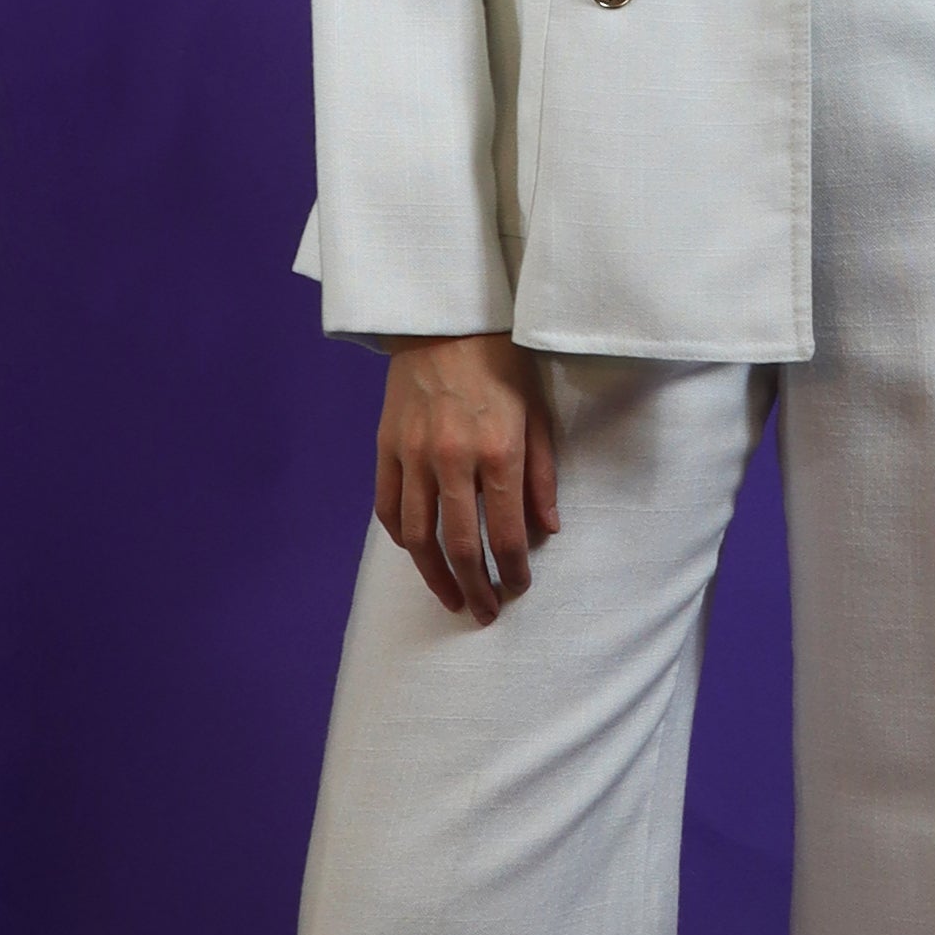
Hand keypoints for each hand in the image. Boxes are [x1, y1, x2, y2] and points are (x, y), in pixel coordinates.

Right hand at [376, 333, 558, 622]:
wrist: (445, 322)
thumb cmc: (501, 366)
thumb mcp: (537, 416)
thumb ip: (541, 477)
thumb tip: (547, 529)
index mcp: (498, 451)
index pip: (506, 533)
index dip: (512, 571)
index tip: (517, 589)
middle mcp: (452, 459)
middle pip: (459, 545)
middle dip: (474, 587)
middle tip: (484, 613)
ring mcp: (413, 455)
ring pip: (416, 536)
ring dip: (433, 576)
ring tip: (450, 598)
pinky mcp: (386, 447)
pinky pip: (388, 507)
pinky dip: (402, 538)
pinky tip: (418, 554)